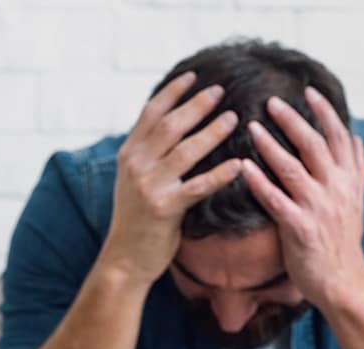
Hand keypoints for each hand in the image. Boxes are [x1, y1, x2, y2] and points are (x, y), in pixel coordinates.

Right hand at [98, 71, 242, 286]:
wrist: (125, 258)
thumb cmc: (138, 220)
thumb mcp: (136, 180)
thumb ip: (150, 155)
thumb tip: (172, 130)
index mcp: (129, 153)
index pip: (150, 113)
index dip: (173, 92)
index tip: (193, 75)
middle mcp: (136, 164)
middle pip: (170, 125)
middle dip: (197, 105)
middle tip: (221, 90)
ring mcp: (149, 186)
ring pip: (185, 150)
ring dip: (212, 132)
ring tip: (234, 118)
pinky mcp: (165, 208)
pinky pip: (198, 186)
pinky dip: (219, 174)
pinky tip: (238, 165)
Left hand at [240, 85, 363, 309]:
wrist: (344, 283)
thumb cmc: (343, 242)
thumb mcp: (357, 201)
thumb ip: (355, 168)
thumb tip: (355, 137)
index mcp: (350, 181)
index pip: (340, 137)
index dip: (325, 112)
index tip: (309, 91)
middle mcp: (337, 190)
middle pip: (314, 145)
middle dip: (292, 120)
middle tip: (271, 101)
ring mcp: (319, 209)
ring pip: (292, 168)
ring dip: (270, 144)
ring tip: (251, 127)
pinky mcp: (301, 229)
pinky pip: (275, 199)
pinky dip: (259, 181)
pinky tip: (243, 167)